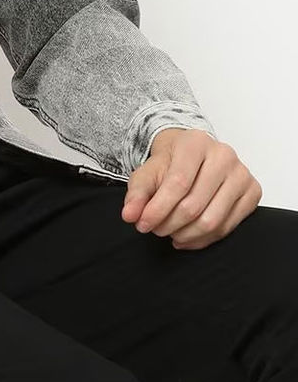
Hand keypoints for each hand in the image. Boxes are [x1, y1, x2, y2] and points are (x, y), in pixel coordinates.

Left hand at [120, 128, 261, 249]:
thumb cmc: (170, 163)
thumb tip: (129, 216)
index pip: (177, 183)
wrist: (193, 155)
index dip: (158, 209)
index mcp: (195, 143)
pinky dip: (203, 239)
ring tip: (169, 234)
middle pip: (194, 204)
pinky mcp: (253, 192)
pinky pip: (228, 226)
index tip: (142, 224)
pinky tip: (186, 238)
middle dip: (169, 224)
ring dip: (185, 234)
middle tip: (154, 230)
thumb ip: (137, 193)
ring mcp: (242, 174)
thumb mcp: (147, 172)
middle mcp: (223, 155)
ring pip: (212, 219)